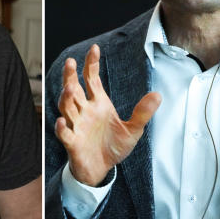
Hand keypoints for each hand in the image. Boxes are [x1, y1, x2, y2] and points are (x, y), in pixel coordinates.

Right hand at [54, 44, 161, 185]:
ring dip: (66, 98)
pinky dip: (62, 127)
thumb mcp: (133, 130)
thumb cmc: (114, 146)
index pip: (91, 78)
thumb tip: (157, 95)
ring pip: (66, 108)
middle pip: (73, 89)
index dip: (91, 64)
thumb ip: (143, 113)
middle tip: (70, 62)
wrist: (102, 169)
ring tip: (69, 88)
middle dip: (70, 76)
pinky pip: (64, 133)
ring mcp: (76, 125)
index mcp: (98, 103)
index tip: (94, 48)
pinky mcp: (72, 142)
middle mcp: (84, 111)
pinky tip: (62, 121)